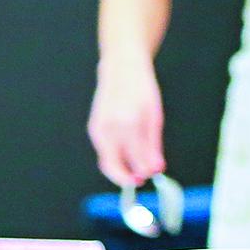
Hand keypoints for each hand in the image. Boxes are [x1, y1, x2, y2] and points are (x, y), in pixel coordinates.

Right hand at [88, 57, 165, 185]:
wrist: (121, 69)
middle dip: (127, 178)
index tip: (154, 174)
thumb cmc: (141, 91)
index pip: (135, 159)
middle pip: (113, 166)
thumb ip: (154, 145)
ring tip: (136, 166)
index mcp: (129, 123)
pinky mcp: (93, 128)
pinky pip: (104, 150)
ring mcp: (98, 128)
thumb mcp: (154, 117)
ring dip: (121, 168)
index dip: (145, 171)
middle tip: (140, 179)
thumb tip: (157, 169)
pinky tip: (127, 152)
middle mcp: (110, 128)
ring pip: (107, 161)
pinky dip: (115, 156)